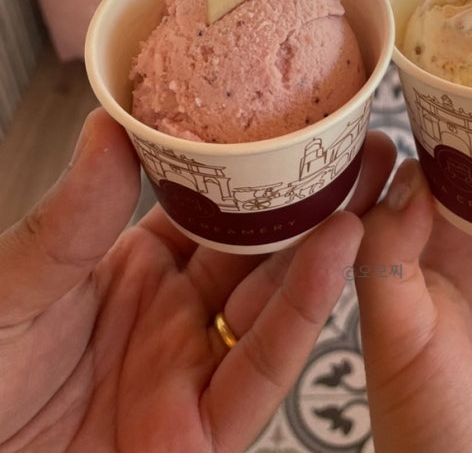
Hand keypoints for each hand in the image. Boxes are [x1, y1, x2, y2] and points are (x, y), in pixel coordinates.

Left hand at [0, 109, 395, 452]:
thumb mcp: (18, 288)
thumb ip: (71, 218)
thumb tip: (109, 124)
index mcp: (137, 271)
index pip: (212, 207)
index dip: (255, 166)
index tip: (293, 119)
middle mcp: (176, 317)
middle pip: (261, 250)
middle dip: (314, 197)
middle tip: (360, 142)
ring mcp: (191, 374)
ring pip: (275, 302)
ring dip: (326, 241)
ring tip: (367, 179)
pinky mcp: (202, 435)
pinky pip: (263, 369)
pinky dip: (305, 309)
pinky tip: (336, 251)